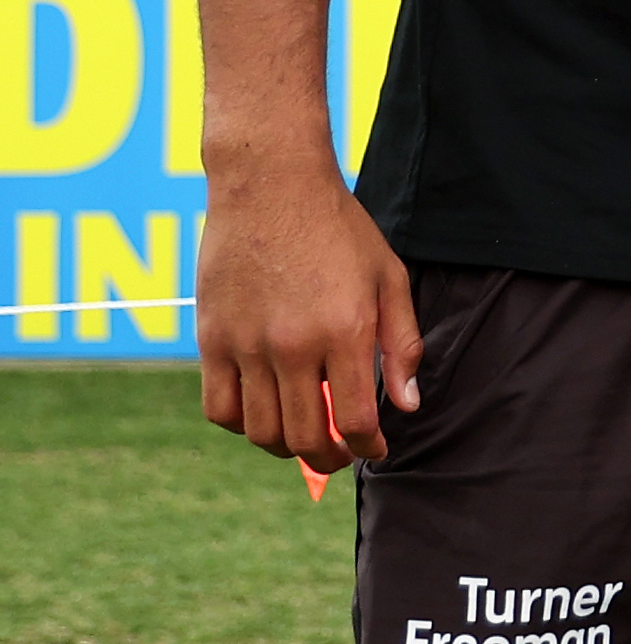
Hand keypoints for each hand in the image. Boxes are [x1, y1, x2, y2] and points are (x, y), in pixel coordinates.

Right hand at [195, 156, 420, 472]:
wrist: (271, 185)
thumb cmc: (339, 228)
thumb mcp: (389, 277)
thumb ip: (401, 344)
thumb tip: (406, 405)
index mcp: (345, 331)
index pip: (355, 420)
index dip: (368, 448)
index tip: (374, 450)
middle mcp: (294, 346)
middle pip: (305, 437)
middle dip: (329, 458)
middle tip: (341, 454)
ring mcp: (247, 345)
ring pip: (260, 431)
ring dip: (285, 448)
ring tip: (304, 439)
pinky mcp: (211, 339)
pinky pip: (219, 408)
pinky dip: (242, 425)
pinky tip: (264, 414)